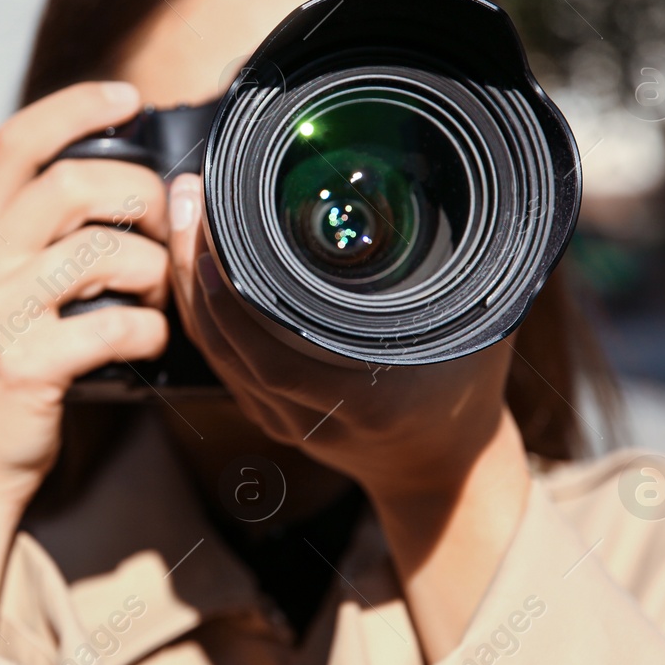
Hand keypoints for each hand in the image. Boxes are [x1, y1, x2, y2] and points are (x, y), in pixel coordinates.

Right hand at [0, 82, 170, 643]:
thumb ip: (39, 237)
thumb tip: (131, 187)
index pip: (16, 141)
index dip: (74, 107)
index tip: (126, 97)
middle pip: (75, 184)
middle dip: (141, 198)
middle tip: (163, 231)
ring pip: (106, 251)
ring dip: (155, 273)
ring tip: (156, 298)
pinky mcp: (25, 364)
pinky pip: (117, 324)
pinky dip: (150, 332)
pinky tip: (146, 343)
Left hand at [166, 172, 532, 659]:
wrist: (443, 471)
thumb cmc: (467, 392)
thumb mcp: (481, 332)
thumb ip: (473, 275)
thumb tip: (478, 197)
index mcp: (359, 399)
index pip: (268, 348)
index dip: (230, 292)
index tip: (217, 223)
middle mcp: (309, 414)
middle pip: (224, 340)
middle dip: (194, 263)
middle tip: (187, 193)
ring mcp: (280, 418)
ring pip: (212, 348)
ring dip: (188, 279)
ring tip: (183, 212)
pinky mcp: (266, 412)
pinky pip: (219, 356)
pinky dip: (200, 307)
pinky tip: (192, 259)